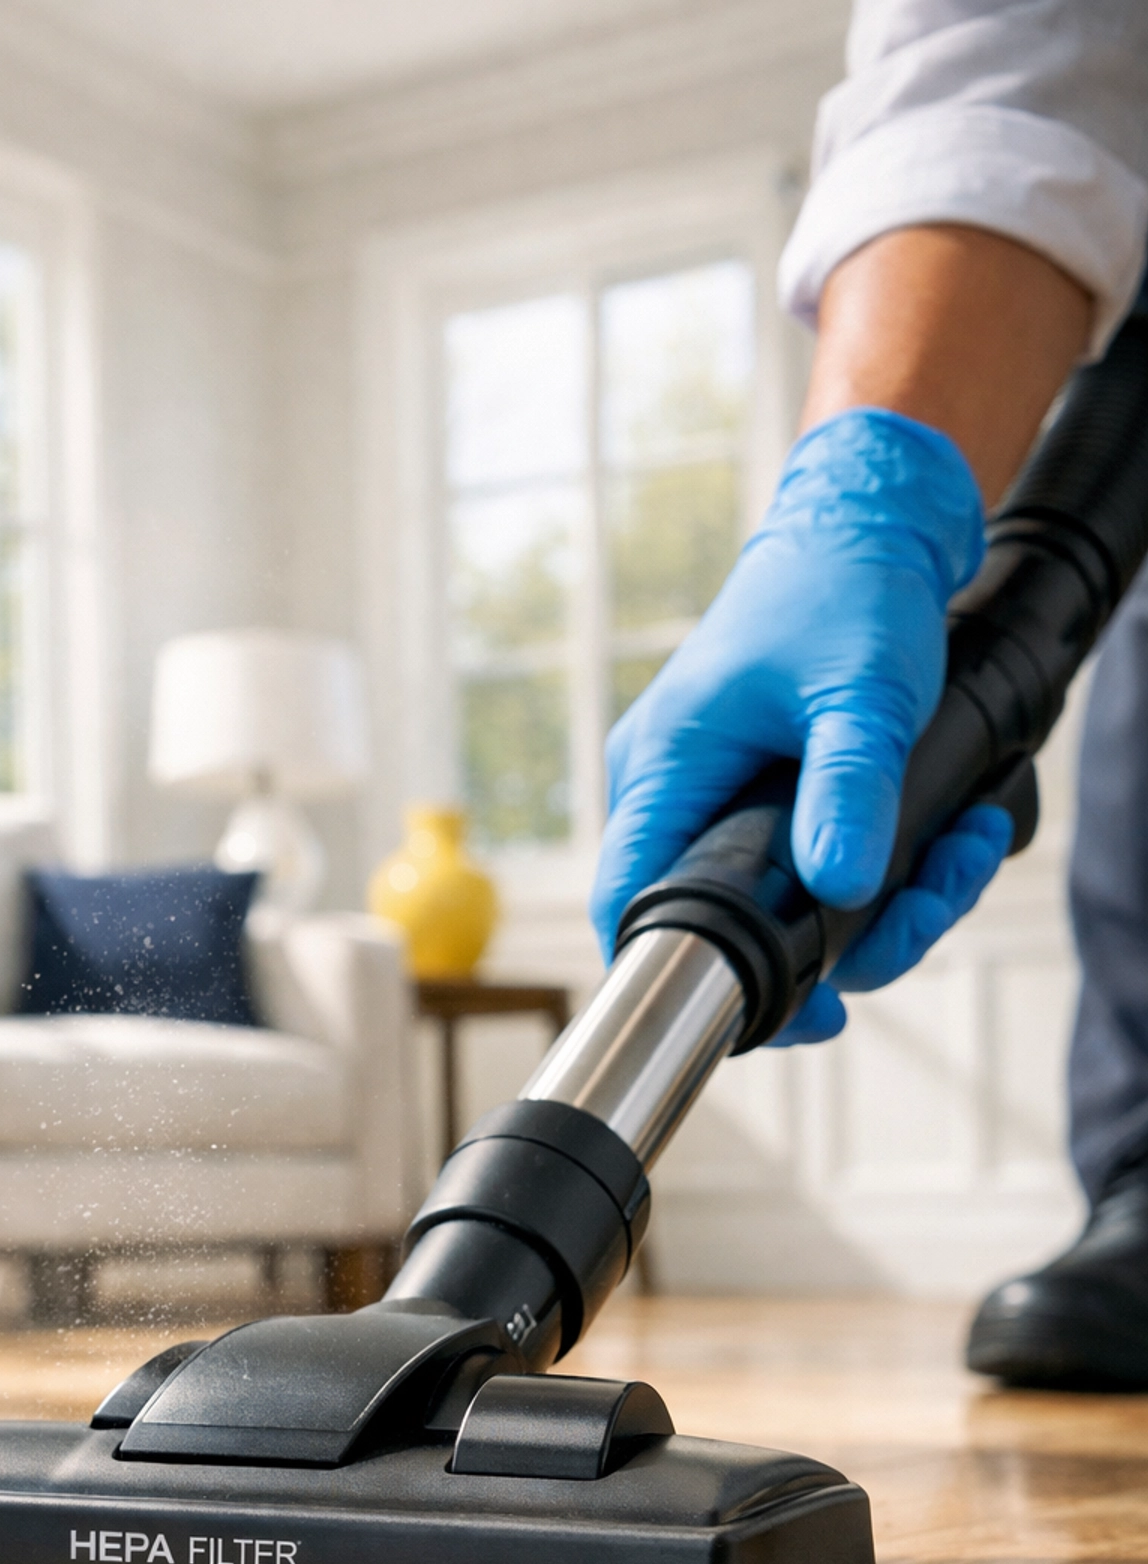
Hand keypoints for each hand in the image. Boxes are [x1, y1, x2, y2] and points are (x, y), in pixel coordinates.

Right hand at [590, 408, 1001, 1041]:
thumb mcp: (862, 693)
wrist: (869, 520)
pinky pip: (807, 866)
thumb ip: (847, 789)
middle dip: (841, 944)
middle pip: (727, 923)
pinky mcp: (761, 793)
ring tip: (960, 860)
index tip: (784, 1015)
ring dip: (886, 907)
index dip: (685, 977)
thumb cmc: (846, 587)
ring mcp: (716, 793)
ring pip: (782, 904)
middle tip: (920, 921)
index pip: (629, 904)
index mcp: (665, 769)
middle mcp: (675, 790)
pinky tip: (951, 841)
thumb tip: (838, 888)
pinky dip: (884, 868)